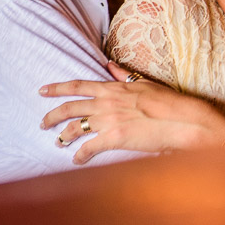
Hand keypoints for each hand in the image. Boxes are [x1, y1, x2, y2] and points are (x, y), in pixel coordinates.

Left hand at [40, 62, 224, 163]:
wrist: (182, 119)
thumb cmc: (168, 101)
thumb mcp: (145, 83)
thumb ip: (124, 75)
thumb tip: (110, 64)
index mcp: (113, 88)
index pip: (78, 86)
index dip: (57, 88)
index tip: (42, 91)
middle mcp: (106, 103)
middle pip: (69, 107)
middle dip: (52, 116)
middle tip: (43, 123)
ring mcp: (108, 120)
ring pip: (74, 128)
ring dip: (63, 136)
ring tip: (59, 143)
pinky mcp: (114, 138)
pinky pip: (88, 148)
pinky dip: (79, 155)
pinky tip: (77, 160)